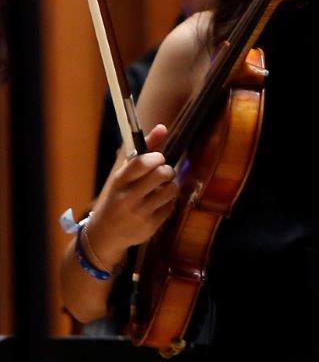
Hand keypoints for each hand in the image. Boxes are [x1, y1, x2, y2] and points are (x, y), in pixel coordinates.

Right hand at [85, 124, 178, 266]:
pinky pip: (171, 206)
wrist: (105, 234)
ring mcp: (140, 213)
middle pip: (162, 173)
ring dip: (170, 186)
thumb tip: (163, 127)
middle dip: (167, 170)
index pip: (142, 162)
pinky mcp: (150, 226)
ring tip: (161, 188)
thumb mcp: (124, 174)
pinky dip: (169, 202)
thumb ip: (144, 149)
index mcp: (119, 181)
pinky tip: (158, 204)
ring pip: (171, 189)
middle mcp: (128, 197)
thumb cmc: (117, 197)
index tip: (158, 159)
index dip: (156, 157)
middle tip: (162, 175)